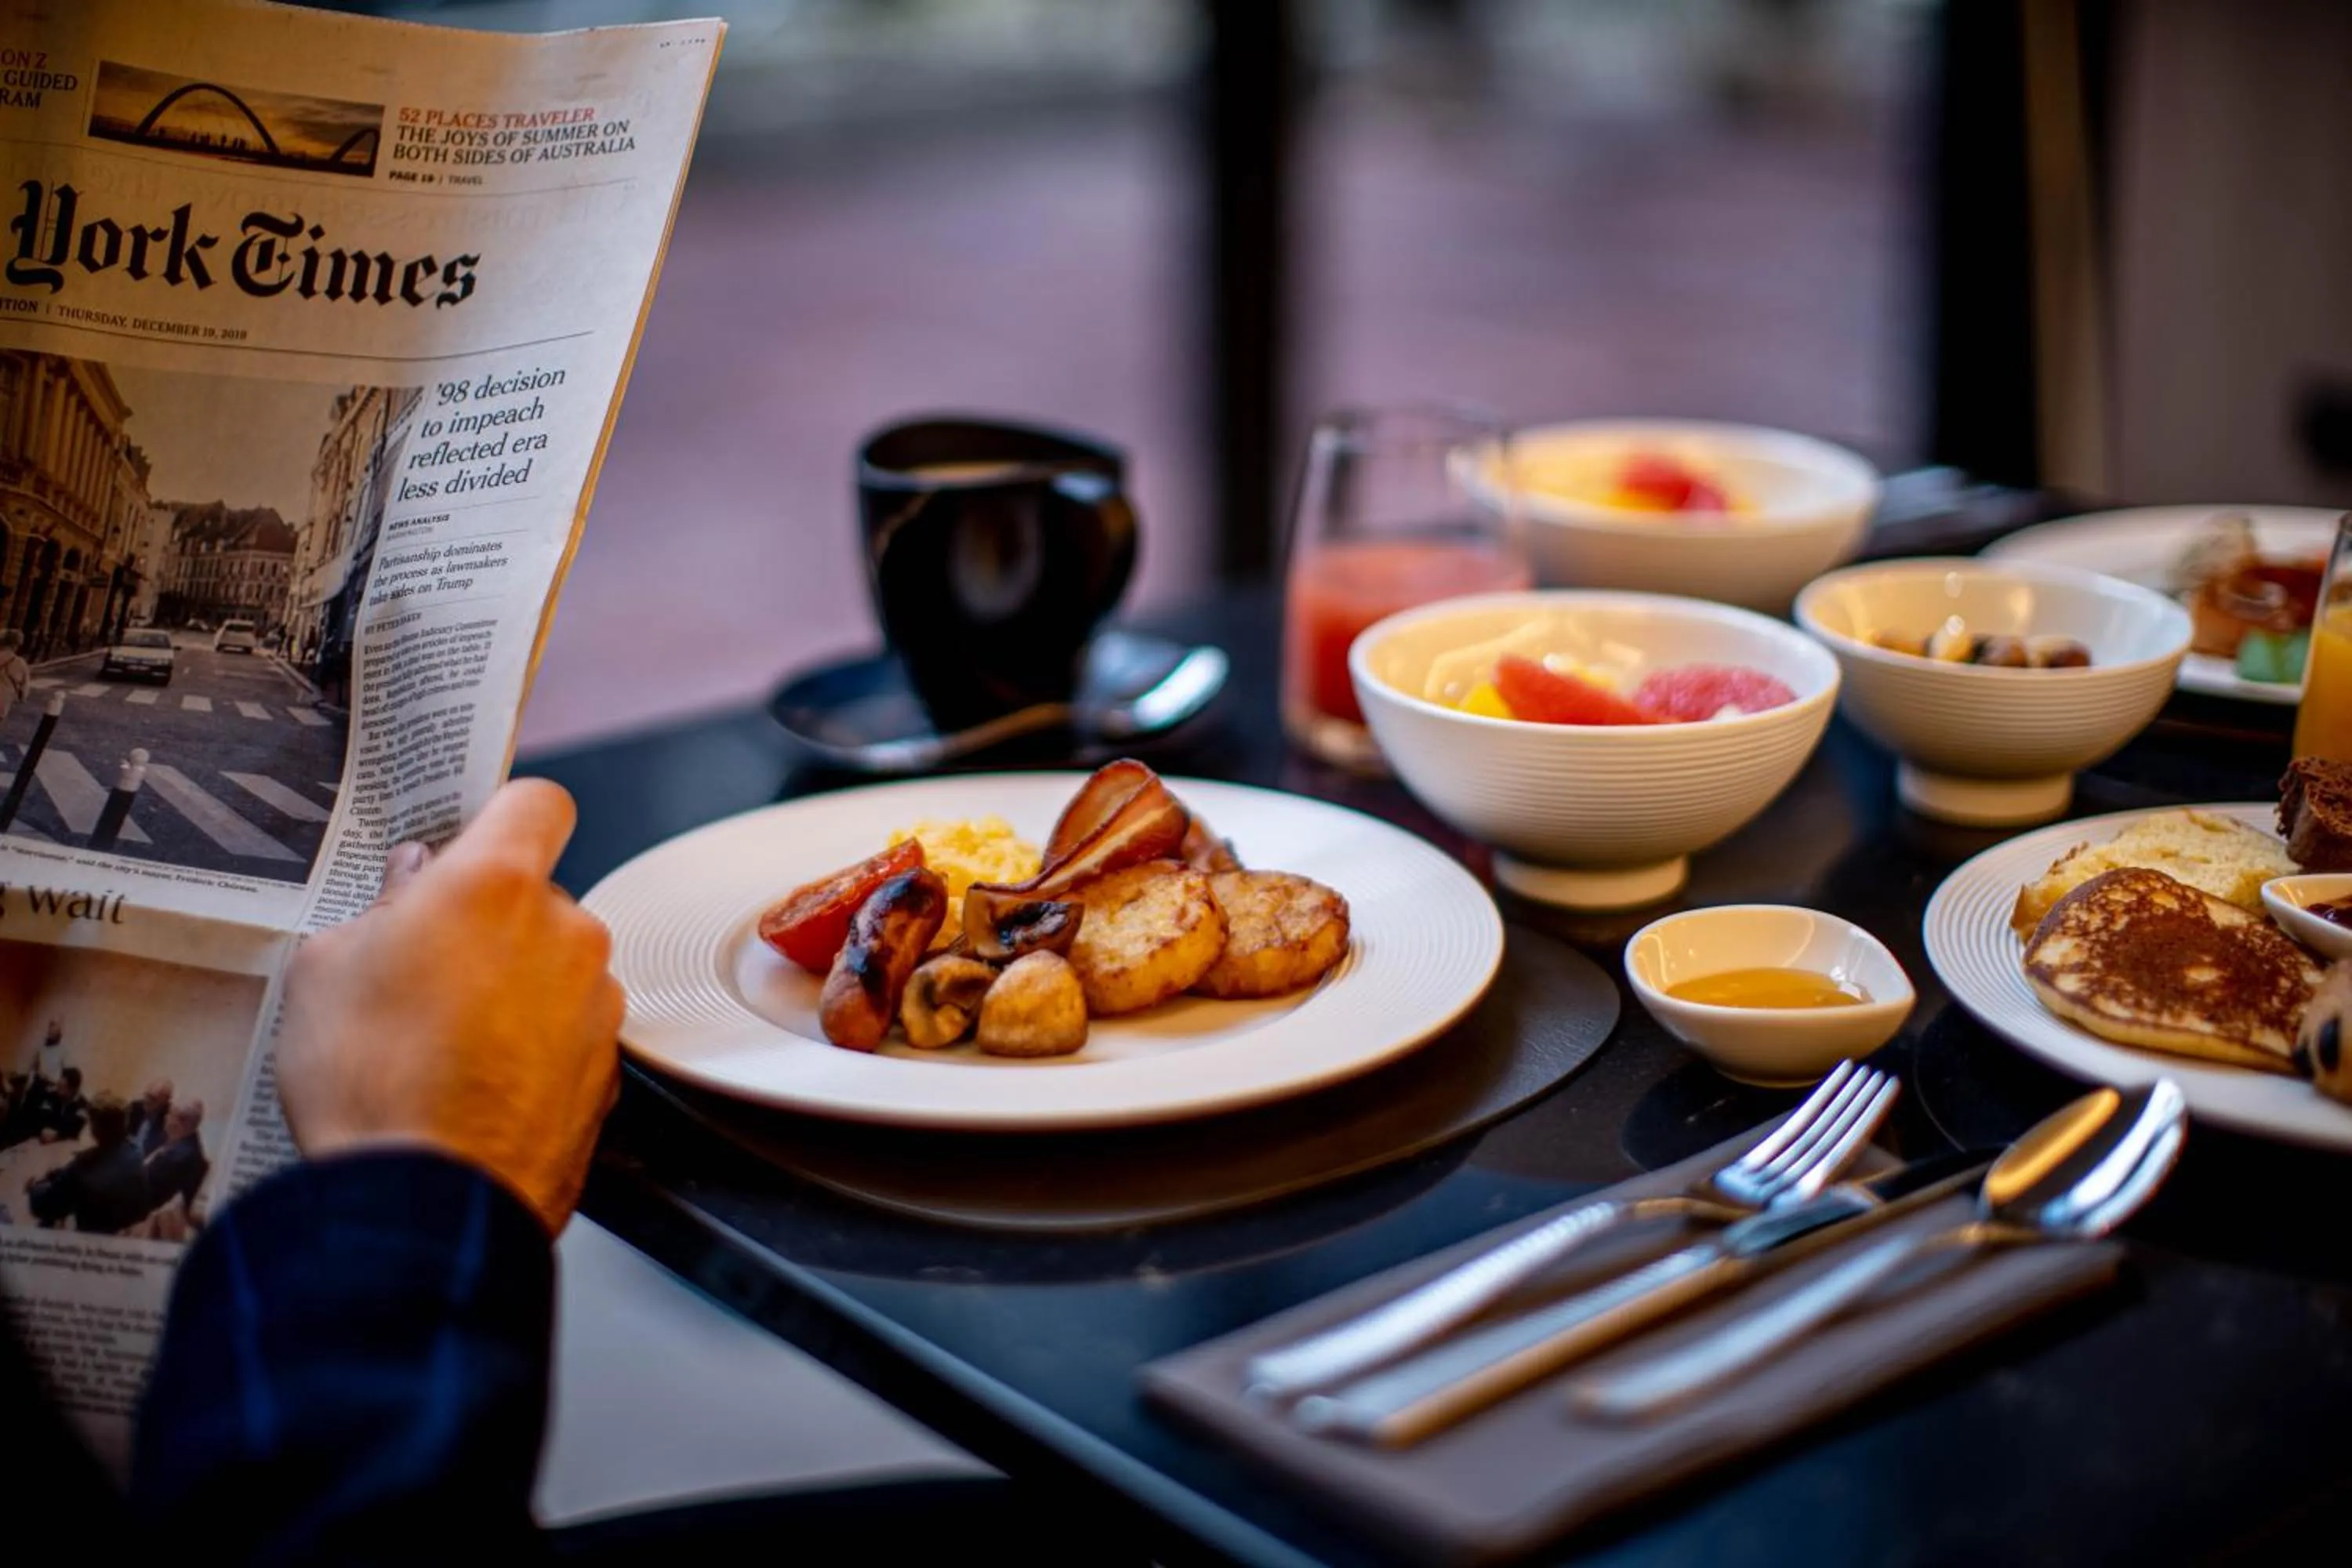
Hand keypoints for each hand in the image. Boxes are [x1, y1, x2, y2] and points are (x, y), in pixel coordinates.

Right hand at [276, 779, 623, 1231]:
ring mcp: (597, 1001)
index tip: (471, 844)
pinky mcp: (610, 1067)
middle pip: (539, 896)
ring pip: (557, 967)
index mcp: (496, 885)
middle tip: (427, 968)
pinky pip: (570, 1030)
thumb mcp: (325, 968)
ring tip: (447, 1041)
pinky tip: (480, 1083)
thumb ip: (382, 907)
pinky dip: (536, 1045)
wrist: (423, 1201)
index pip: (536, 802)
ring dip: (517, 986)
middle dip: (493, 921)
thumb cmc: (368, 1083)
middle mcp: (567, 931)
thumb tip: (413, 885)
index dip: (502, 817)